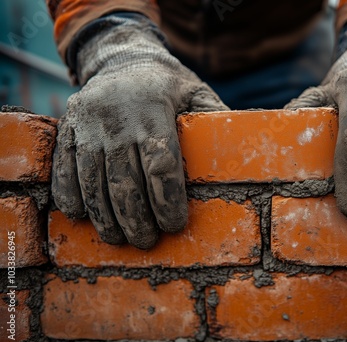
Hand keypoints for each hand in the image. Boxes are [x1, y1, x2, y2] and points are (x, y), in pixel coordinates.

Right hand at [52, 16, 227, 248]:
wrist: (121, 59)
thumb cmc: (167, 85)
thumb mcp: (196, 92)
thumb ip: (216, 119)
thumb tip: (245, 148)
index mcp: (154, 109)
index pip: (161, 163)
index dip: (167, 200)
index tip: (174, 225)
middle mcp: (116, 118)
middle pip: (125, 181)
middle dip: (136, 219)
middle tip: (147, 241)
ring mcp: (87, 124)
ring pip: (93, 181)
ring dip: (105, 217)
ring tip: (119, 238)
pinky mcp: (67, 128)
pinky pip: (64, 168)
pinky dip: (71, 196)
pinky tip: (83, 217)